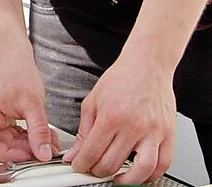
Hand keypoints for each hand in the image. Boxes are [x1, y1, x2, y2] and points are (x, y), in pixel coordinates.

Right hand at [0, 55, 59, 162]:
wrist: (13, 58)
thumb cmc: (16, 72)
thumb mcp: (32, 103)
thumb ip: (39, 131)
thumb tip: (43, 153)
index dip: (9, 155)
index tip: (29, 157)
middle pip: (1, 144)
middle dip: (25, 149)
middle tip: (45, 148)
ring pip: (7, 141)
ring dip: (28, 143)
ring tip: (47, 139)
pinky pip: (8, 134)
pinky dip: (25, 136)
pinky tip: (39, 134)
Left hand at [64, 55, 175, 183]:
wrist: (147, 66)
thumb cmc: (120, 80)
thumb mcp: (92, 102)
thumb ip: (83, 132)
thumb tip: (75, 154)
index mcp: (110, 117)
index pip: (92, 152)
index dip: (81, 164)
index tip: (79, 166)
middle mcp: (133, 126)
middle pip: (112, 163)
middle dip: (98, 172)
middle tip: (94, 169)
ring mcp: (153, 132)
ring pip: (141, 169)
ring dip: (126, 181)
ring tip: (116, 178)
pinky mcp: (168, 134)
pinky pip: (163, 163)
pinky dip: (151, 175)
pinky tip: (139, 173)